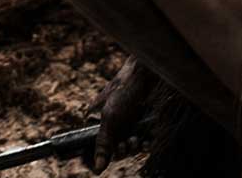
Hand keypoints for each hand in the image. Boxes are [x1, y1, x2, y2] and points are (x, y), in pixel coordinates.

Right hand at [86, 56, 156, 172]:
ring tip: (137, 139)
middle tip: (128, 142)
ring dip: (134, 145)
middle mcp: (108, 121)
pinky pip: (140, 136)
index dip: (101, 155)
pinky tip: (148, 140)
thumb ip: (103, 143)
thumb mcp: (110, 118)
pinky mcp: (137, 118)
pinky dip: (144, 140)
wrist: (144, 72)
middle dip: (123, 149)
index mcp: (94, 120)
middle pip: (113, 148)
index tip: (110, 155)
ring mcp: (123, 120)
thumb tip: (97, 169)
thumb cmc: (124, 90)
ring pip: (128, 143)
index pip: (93, 146)